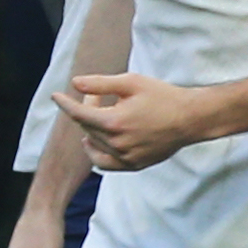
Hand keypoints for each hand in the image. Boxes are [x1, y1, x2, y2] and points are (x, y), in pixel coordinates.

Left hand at [63, 72, 211, 170]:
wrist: (192, 118)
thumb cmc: (163, 96)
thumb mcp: (132, 82)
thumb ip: (100, 84)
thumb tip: (74, 83)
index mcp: (114, 122)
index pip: (78, 114)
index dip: (65, 103)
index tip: (56, 96)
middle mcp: (117, 143)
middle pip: (87, 127)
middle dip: (87, 109)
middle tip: (97, 97)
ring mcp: (125, 157)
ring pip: (94, 145)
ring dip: (92, 130)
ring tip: (103, 116)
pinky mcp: (134, 165)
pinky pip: (105, 164)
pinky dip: (97, 153)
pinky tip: (98, 141)